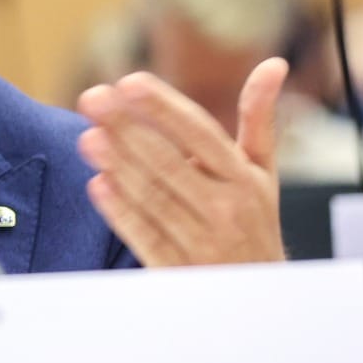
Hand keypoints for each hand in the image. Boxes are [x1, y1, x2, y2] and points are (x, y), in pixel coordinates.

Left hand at [75, 59, 288, 266]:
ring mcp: (201, 243)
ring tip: (88, 136)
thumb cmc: (253, 222)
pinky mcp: (178, 272)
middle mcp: (225, 208)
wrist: (259, 298)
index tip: (129, 82)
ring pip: (154, 199)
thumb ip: (259, 119)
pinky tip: (98, 185)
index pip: (201, 134)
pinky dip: (122, 213)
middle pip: (170, 162)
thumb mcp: (262, 173)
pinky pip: (147, 238)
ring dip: (119, 166)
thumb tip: (274, 64)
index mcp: (243, 178)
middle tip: (92, 98)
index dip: (164, 108)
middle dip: (128, 129)